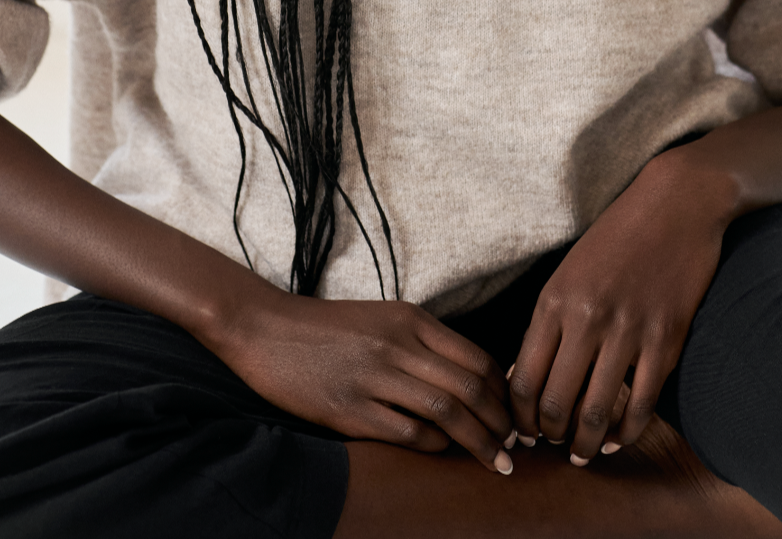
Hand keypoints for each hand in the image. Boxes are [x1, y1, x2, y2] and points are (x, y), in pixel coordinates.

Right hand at [208, 286, 517, 473]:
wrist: (265, 329)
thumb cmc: (327, 328)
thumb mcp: (382, 319)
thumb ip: (423, 343)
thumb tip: (470, 380)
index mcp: (411, 319)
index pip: (477, 357)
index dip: (505, 390)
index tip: (515, 413)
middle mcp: (398, 345)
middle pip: (470, 386)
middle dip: (501, 422)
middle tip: (516, 446)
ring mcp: (375, 376)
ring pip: (447, 411)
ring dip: (479, 441)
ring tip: (496, 462)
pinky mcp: (350, 409)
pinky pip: (408, 432)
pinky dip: (434, 445)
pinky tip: (443, 452)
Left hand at [508, 146, 729, 465]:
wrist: (676, 203)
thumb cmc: (617, 236)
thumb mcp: (568, 272)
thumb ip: (548, 321)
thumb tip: (524, 377)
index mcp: (555, 300)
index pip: (524, 378)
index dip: (519, 417)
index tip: (522, 430)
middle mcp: (587, 318)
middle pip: (555, 403)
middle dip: (548, 435)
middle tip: (550, 445)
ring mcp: (629, 331)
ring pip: (595, 412)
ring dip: (583, 444)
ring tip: (580, 452)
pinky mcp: (666, 340)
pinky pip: (641, 405)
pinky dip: (624, 433)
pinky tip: (615, 439)